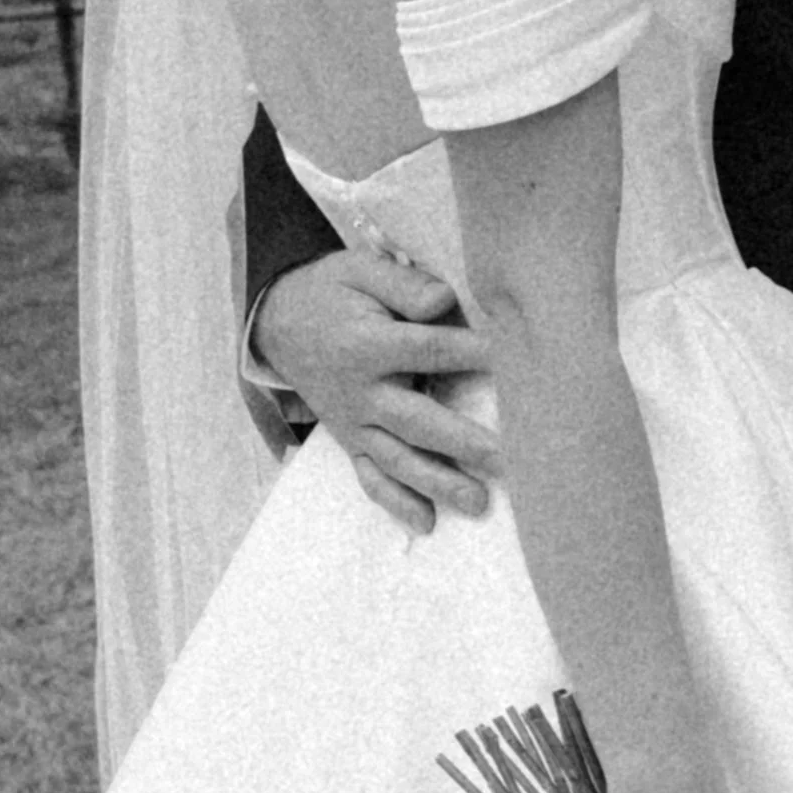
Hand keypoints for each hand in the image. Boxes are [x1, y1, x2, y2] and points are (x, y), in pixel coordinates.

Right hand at [254, 249, 498, 532]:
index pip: (427, 351)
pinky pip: (370, 477)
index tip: (513, 363)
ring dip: (438, 483)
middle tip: (507, 459)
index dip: (471, 354)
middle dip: (462, 442)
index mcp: (366, 345)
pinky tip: (427, 524)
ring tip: (479, 503)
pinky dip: (395, 503)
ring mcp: (354, 422)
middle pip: (416, 421)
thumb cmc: (333, 291)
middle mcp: (360, 392)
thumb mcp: (361, 269)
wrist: (279, 321)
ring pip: (397, 459)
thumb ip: (405, 285)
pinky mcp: (350, 440)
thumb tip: (444, 301)